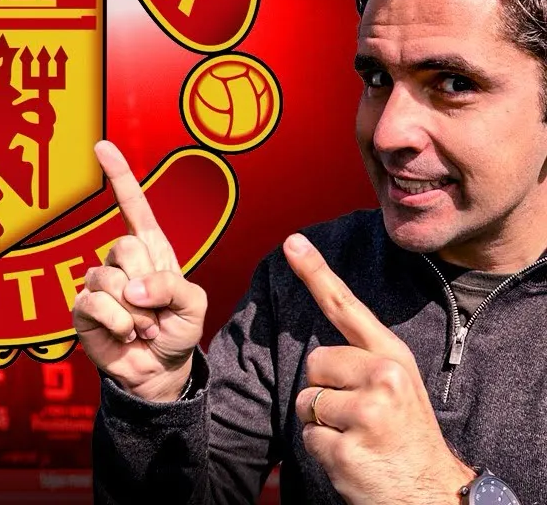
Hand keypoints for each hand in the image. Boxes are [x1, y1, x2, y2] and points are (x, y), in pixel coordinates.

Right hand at [72, 140, 207, 401]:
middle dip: (148, 284)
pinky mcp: (82, 307)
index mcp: (150, 249)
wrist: (160, 372)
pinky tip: (125, 333)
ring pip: (110, 279)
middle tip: (157, 312)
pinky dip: (118, 322)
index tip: (100, 147)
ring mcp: (98, 282)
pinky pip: (94, 302)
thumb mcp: (193, 304)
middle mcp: (120, 260)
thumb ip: (171, 286)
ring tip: (144, 327)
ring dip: (136, 312)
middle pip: (125, 247)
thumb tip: (129, 287)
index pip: (133, 206)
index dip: (118, 176)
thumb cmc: (177, 331)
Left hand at [285, 234, 475, 503]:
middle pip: (314, 362)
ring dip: (323, 422)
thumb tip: (320, 352)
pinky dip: (323, 449)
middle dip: (325, 389)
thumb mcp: (396, 388)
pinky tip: (353, 457)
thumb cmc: (404, 436)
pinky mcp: (346, 447)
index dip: (316, 273)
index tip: (292, 242)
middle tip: (359, 415)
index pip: (346, 308)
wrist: (430, 490)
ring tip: (358, 436)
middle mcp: (382, 378)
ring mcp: (365, 413)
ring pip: (306, 401)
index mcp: (391, 358)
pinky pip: (308, 435)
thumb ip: (363, 361)